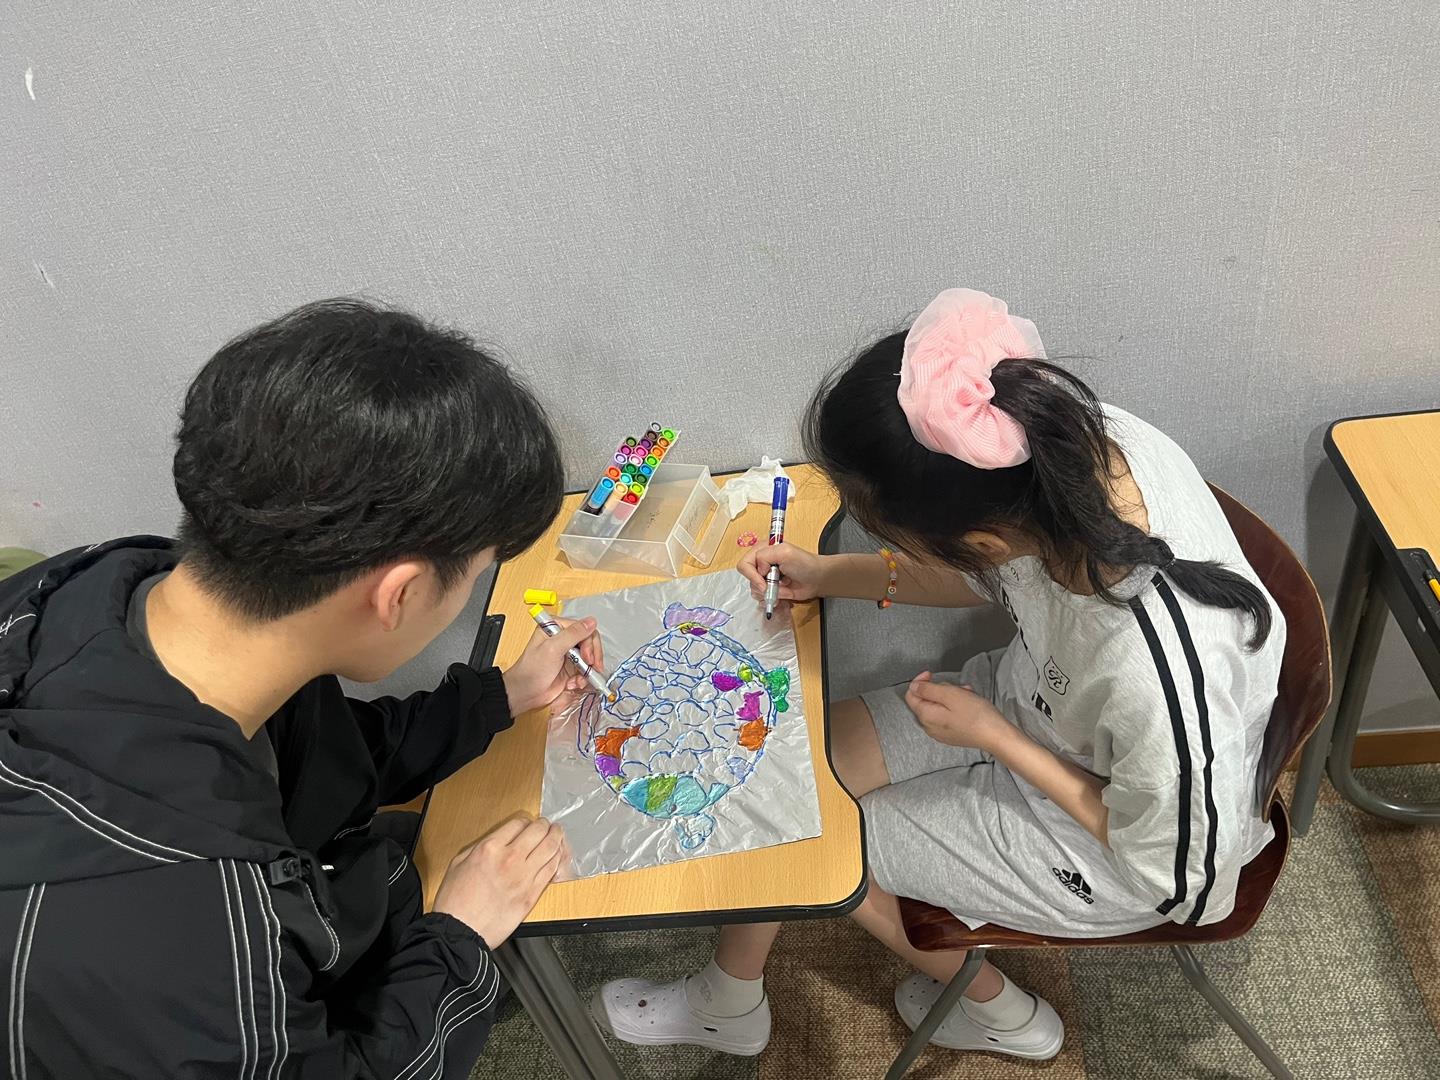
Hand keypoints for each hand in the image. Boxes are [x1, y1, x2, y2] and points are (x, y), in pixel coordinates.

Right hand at [433, 816, 566, 947]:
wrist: (460, 932)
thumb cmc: (455, 902)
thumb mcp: (459, 862)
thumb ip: (480, 847)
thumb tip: (496, 842)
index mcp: (489, 849)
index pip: (518, 824)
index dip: (525, 822)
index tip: (527, 825)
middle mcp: (509, 860)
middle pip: (539, 832)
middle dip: (545, 826)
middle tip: (547, 825)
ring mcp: (523, 878)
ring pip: (551, 849)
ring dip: (557, 839)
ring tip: (558, 836)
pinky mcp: (531, 895)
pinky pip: (551, 871)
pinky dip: (557, 860)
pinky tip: (557, 857)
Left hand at [502, 617, 605, 716]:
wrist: (525, 693)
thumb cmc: (531, 670)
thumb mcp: (552, 649)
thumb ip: (573, 634)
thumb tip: (591, 622)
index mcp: (556, 628)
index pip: (583, 629)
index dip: (589, 643)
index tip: (587, 657)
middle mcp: (563, 639)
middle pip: (590, 643)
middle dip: (592, 657)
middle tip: (590, 667)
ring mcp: (568, 654)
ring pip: (590, 658)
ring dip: (587, 670)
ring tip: (579, 680)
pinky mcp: (571, 668)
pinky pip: (586, 671)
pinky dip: (583, 679)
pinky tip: (574, 684)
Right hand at [737, 542, 828, 603]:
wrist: (818, 579)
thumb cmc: (805, 564)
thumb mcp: (785, 552)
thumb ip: (765, 556)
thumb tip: (759, 570)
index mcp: (762, 550)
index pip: (744, 564)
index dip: (752, 574)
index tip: (764, 581)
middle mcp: (762, 564)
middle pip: (748, 578)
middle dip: (760, 585)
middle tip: (774, 585)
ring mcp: (766, 577)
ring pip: (754, 590)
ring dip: (766, 593)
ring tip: (780, 590)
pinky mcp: (771, 589)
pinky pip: (762, 598)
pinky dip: (769, 600)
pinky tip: (779, 598)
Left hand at [904, 672, 1011, 750]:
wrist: (996, 736)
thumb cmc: (976, 716)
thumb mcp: (950, 694)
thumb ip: (928, 689)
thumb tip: (913, 686)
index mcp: (926, 716)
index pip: (911, 694)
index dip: (920, 681)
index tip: (931, 674)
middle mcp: (929, 727)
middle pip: (926, 700)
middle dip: (941, 689)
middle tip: (957, 687)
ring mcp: (941, 732)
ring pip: (939, 706)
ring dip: (952, 697)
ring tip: (967, 695)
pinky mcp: (952, 734)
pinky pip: (948, 715)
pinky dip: (956, 706)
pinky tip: (969, 705)